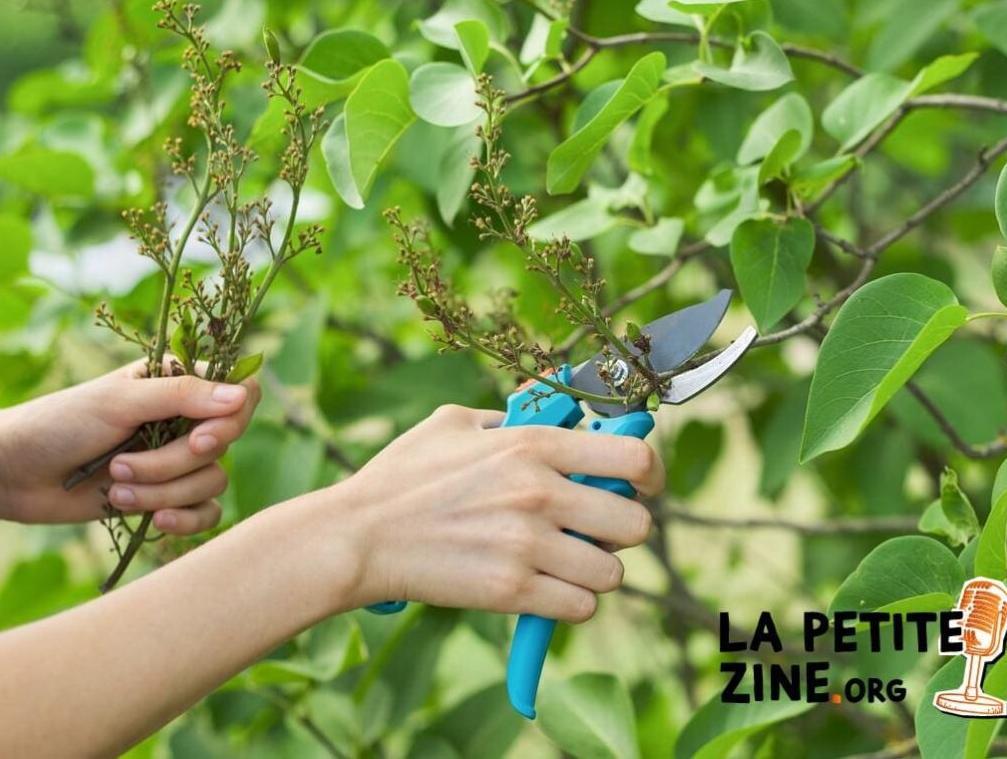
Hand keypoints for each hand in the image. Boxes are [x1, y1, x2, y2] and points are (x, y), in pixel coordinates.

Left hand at [0, 360, 260, 533]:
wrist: (14, 475)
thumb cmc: (59, 424)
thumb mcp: (119, 402)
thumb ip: (182, 396)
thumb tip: (244, 395)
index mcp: (177, 381)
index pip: (241, 393)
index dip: (230, 421)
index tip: (198, 439)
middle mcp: (185, 419)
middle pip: (223, 444)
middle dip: (174, 464)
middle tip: (125, 465)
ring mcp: (177, 460)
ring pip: (211, 482)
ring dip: (161, 492)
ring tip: (113, 488)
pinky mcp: (168, 497)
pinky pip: (206, 514)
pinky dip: (182, 520)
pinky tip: (152, 522)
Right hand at [334, 404, 662, 620]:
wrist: (357, 537)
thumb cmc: (401, 476)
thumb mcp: (454, 423)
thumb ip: (512, 413)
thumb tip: (553, 399)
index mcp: (532, 445)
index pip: (633, 459)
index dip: (649, 476)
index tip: (640, 487)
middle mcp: (538, 492)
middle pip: (636, 524)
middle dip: (621, 532)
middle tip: (593, 532)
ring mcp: (526, 544)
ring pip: (612, 572)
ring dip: (593, 572)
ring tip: (562, 564)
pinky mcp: (510, 590)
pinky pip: (580, 608)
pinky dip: (568, 604)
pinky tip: (543, 590)